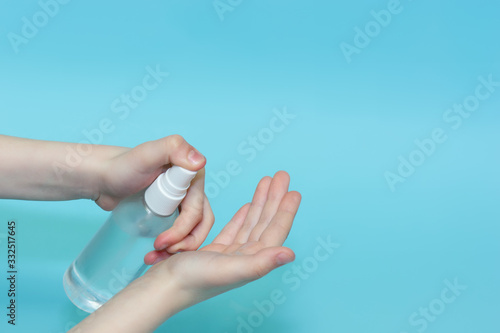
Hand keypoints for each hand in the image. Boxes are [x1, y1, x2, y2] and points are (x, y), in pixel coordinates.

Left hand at [95, 135, 214, 263]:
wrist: (101, 177)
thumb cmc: (121, 165)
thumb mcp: (148, 153)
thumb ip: (175, 148)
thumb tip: (200, 162)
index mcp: (194, 175)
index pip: (198, 211)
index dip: (183, 230)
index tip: (161, 242)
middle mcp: (191, 188)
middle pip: (199, 224)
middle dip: (184, 243)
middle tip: (159, 250)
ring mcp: (181, 201)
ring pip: (192, 232)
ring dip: (179, 249)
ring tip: (154, 257)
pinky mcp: (169, 212)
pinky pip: (179, 234)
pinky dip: (171, 247)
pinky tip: (155, 254)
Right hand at [147, 171, 300, 308]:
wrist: (161, 287)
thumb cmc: (192, 280)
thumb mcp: (228, 268)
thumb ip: (261, 262)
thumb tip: (291, 254)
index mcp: (251, 262)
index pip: (275, 232)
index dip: (286, 211)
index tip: (294, 191)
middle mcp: (244, 259)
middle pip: (265, 224)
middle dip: (274, 199)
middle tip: (282, 176)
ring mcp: (230, 256)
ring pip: (251, 224)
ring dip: (260, 203)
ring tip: (267, 182)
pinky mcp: (214, 253)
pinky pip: (234, 230)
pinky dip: (242, 216)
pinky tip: (247, 206)